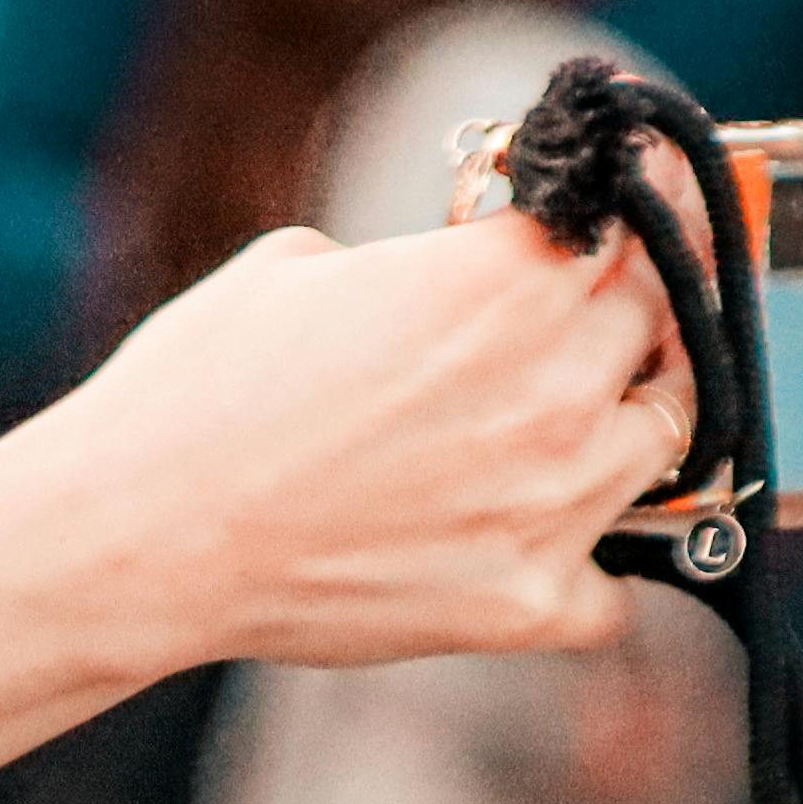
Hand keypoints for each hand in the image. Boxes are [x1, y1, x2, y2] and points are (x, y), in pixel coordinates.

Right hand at [13, 216, 687, 675]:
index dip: (643, 205)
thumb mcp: (294, 269)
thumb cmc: (192, 393)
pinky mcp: (531, 601)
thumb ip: (410, 262)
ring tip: (545, 431)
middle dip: (623, 311)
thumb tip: (442, 270)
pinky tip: (515, 541)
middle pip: (662, 325)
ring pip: (667, 443)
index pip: (640, 219)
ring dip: (621, 425)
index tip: (646, 202)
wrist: (135, 538)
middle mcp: (555, 385)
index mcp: (502, 280)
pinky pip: (613, 581)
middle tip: (574, 317)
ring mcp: (556, 502)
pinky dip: (579, 563)